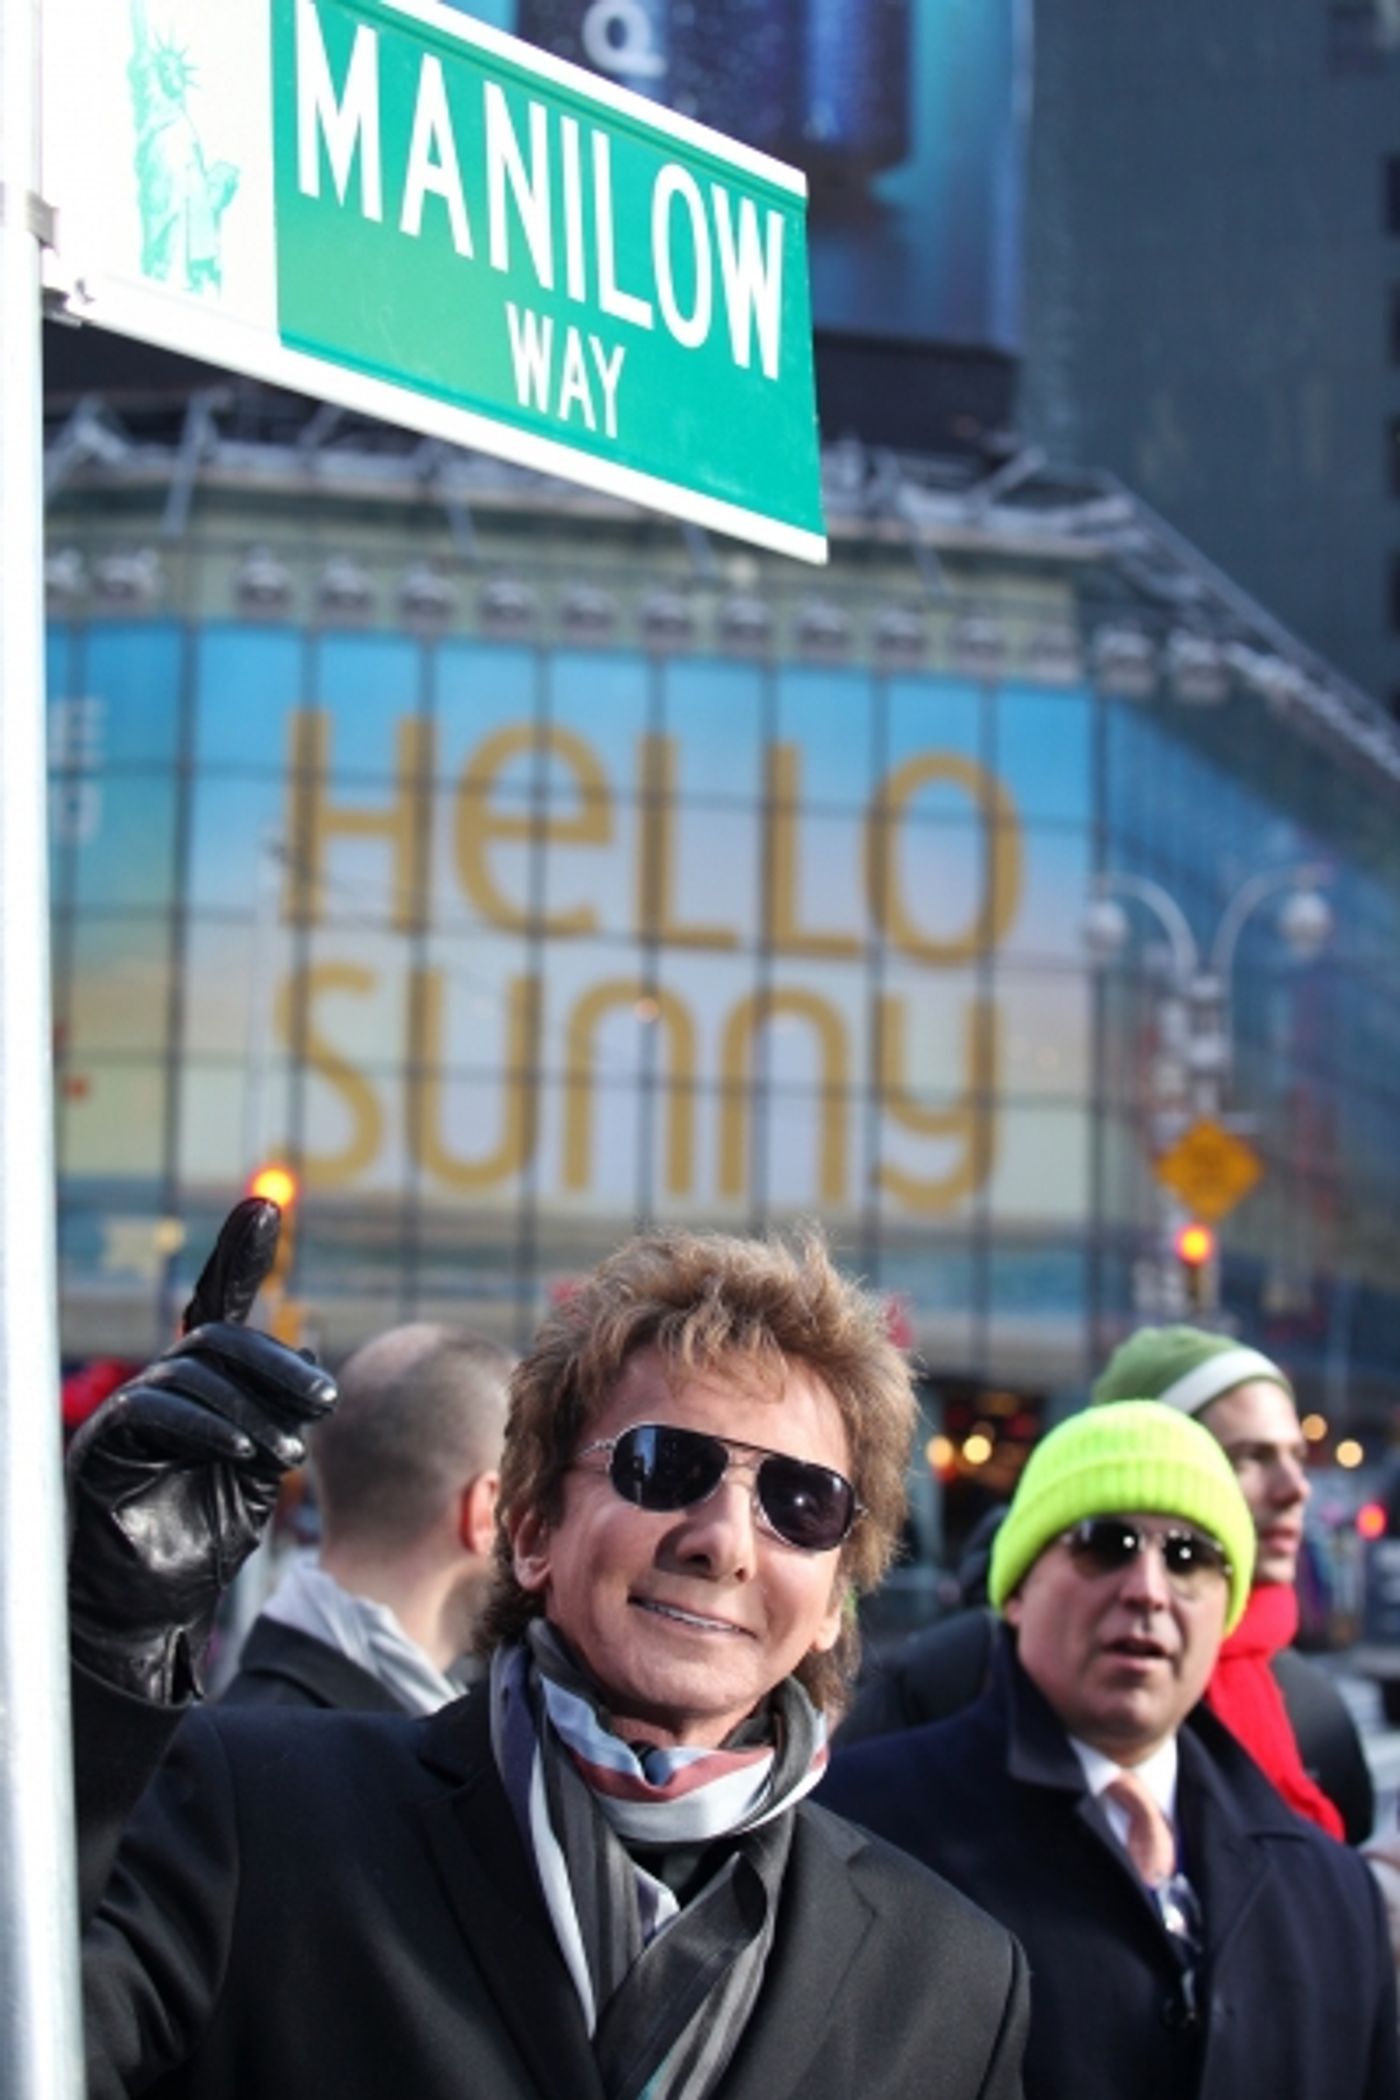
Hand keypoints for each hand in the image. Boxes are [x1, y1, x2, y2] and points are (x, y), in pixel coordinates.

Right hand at [66, 1198, 335, 1703]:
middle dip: (275, 1362)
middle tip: (327, 1397)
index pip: (218, 1306)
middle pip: (218, 1337)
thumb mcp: (261, 1470)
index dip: (236, 1256)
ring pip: (192, 1372)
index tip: (263, 1206)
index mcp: (204, 1386)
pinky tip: (242, 1449)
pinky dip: (204, 1425)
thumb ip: (283, 1411)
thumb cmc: (205, 1539)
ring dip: (252, 1407)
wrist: (152, 1609)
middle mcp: (163, 1386)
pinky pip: (153, 1412)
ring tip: (290, 1453)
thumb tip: (307, 1342)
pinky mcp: (104, 1446)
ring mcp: (130, 1412)